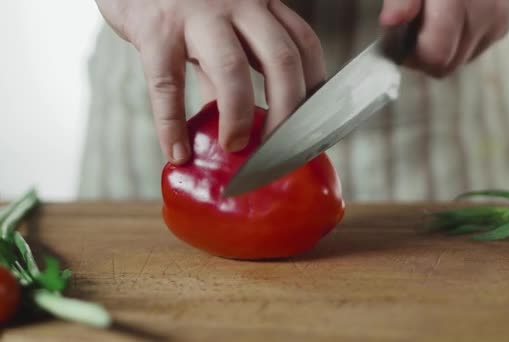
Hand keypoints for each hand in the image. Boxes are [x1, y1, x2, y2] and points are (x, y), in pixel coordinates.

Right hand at [95, 0, 325, 162]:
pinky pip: (168, 84)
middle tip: (279, 149)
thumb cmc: (177, 3)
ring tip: (233, 148)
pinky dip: (172, 124)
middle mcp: (238, 5)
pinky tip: (176, 151)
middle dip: (287, 112)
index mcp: (259, 4)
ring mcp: (197, 15)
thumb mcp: (215, 28)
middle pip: (281, 60)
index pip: (304, 45)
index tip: (311, 125)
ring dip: (238, 117)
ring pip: (232, 69)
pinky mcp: (156, 29)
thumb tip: (240, 122)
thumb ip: (228, 69)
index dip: (314, 89)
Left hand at [380, 0, 508, 76]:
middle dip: (427, 53)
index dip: (413, 56)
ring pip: (464, 58)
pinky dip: (464, 36)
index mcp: (458, 1)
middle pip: (448, 63)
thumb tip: (391, 23)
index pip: (435, 56)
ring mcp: (502, 19)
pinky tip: (457, 13)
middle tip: (415, 28)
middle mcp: (486, 13)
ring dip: (446, 46)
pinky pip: (481, 44)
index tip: (401, 41)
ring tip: (437, 16)